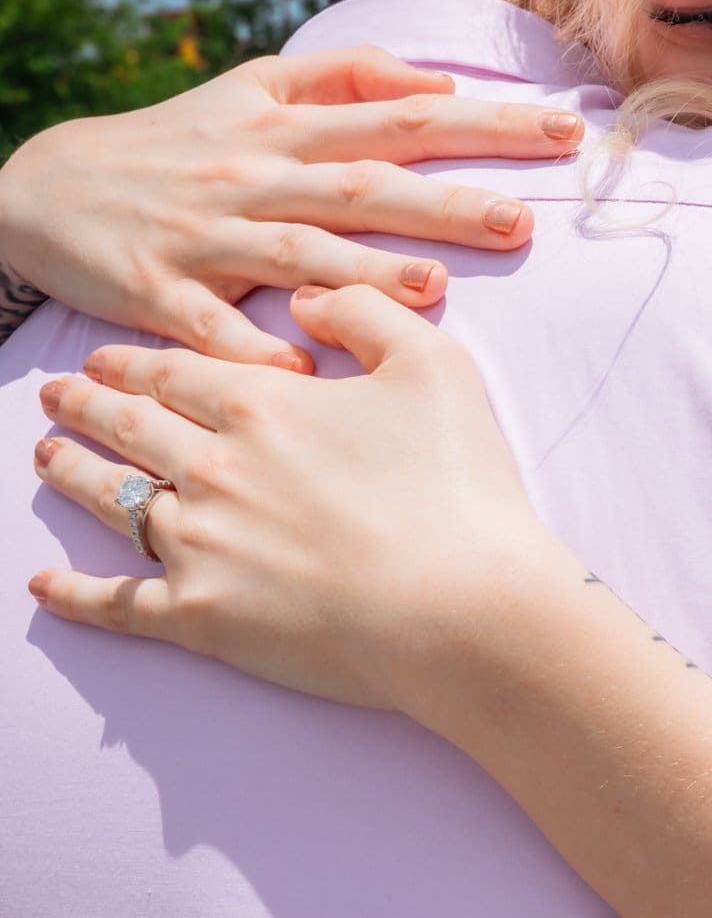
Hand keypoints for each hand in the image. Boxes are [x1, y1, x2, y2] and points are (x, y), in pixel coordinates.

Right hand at [0, 46, 584, 365]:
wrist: (44, 188)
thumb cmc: (174, 143)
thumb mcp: (252, 88)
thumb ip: (346, 78)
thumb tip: (438, 82)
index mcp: (286, 128)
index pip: (404, 118)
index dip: (484, 121)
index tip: (563, 130)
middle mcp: (256, 175)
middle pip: (362, 183)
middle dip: (444, 200)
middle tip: (521, 220)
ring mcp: (209, 235)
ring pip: (295, 251)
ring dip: (362, 270)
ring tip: (433, 286)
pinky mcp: (159, 290)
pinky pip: (213, 328)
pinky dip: (253, 352)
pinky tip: (304, 375)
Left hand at [28, 284, 562, 719]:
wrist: (463, 607)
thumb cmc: (457, 484)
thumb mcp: (432, 366)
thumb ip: (365, 312)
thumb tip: (305, 299)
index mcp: (258, 402)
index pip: (174, 370)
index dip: (133, 361)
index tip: (102, 357)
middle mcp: (210, 467)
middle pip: (128, 427)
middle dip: (85, 405)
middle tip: (55, 394)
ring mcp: (198, 545)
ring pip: (110, 500)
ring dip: (70, 473)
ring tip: (43, 457)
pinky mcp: (201, 618)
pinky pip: (117, 604)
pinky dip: (73, 597)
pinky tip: (41, 589)